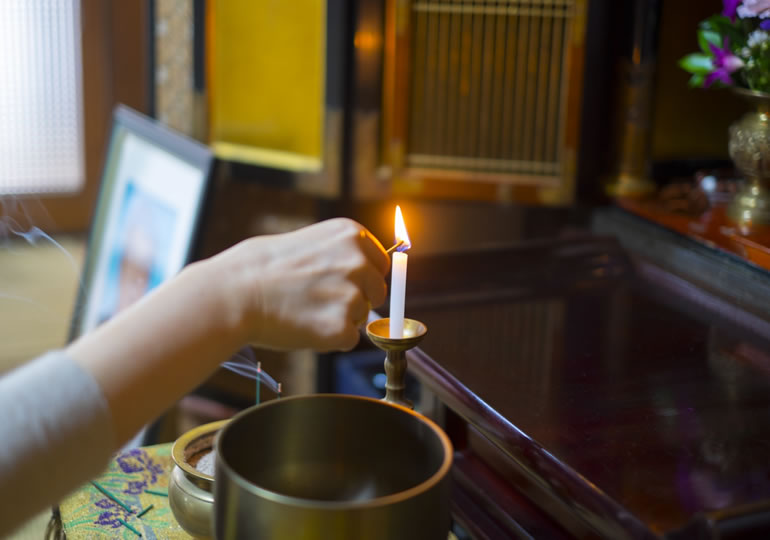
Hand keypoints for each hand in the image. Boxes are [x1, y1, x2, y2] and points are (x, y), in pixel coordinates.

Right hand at [212, 218, 388, 351]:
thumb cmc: (259, 267)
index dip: (362, 277)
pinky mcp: (342, 327)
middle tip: (317, 300)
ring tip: (302, 310)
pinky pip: (347, 339)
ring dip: (338, 318)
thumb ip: (340, 254)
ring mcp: (353, 295)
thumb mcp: (308, 240)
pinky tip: (303, 326)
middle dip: (356, 299)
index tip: (339, 282)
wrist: (233, 294)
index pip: (380, 262)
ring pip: (361, 317)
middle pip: (377, 291)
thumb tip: (367, 271)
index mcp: (351, 234)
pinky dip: (329, 340)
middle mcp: (358, 261)